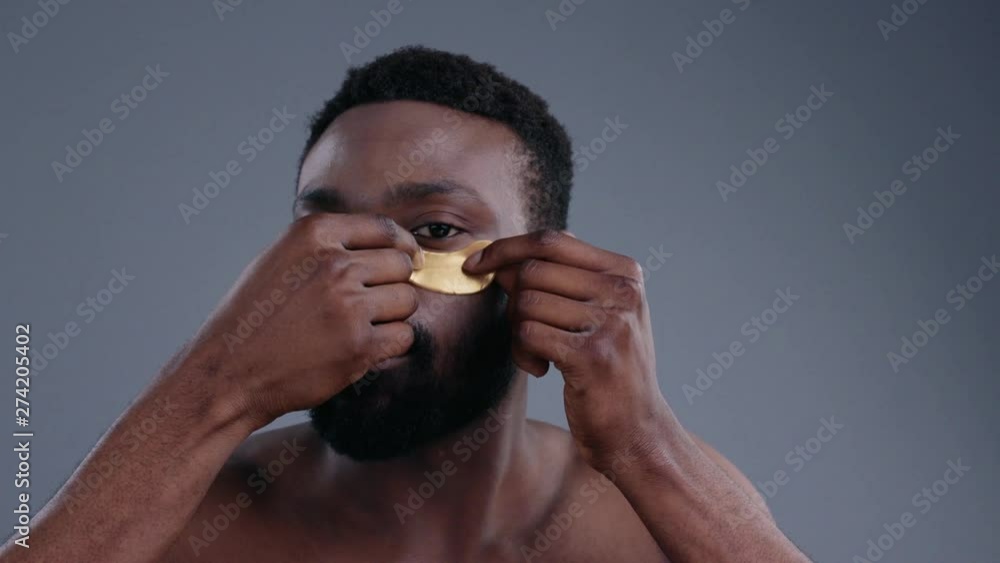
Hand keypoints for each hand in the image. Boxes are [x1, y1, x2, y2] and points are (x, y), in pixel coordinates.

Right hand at [183, 213, 421, 427]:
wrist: (229, 371)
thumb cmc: (255, 316)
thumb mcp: (283, 258)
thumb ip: (329, 245)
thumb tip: (389, 244)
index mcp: (314, 234)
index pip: (384, 229)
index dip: (402, 246)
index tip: (408, 259)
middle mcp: (334, 265)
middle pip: (401, 265)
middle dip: (393, 284)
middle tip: (371, 303)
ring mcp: (348, 306)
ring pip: (407, 300)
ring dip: (393, 315)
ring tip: (359, 327)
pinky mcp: (359, 346)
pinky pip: (404, 336)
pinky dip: (391, 344)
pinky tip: (363, 348)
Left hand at [463, 230, 670, 470]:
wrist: (637, 430)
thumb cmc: (610, 370)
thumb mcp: (603, 314)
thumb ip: (566, 280)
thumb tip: (507, 257)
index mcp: (625, 273)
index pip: (552, 241)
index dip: (506, 248)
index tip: (476, 264)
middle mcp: (623, 292)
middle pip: (533, 270)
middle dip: (511, 299)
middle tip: (520, 328)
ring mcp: (610, 323)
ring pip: (526, 302)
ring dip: (516, 331)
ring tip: (536, 354)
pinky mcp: (591, 356)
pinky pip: (527, 333)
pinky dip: (521, 353)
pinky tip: (540, 369)